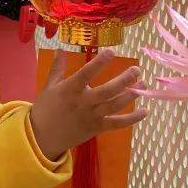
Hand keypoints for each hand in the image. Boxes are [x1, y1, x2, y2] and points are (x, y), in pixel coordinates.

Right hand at [30, 48, 146, 161]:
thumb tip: (60, 48)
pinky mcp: (97, 128)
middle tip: (137, 70)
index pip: (86, 74)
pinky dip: (132, 119)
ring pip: (115, 106)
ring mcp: (92, 117)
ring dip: (131, 95)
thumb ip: (58, 68)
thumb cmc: (45, 110)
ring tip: (144, 85)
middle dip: (124, 80)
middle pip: (108, 91)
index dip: (99, 62)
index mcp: (70, 90)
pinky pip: (118, 124)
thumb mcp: (49, 87)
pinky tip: (145, 111)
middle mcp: (83, 103)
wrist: (42, 138)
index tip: (111, 51)